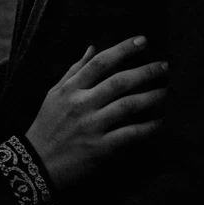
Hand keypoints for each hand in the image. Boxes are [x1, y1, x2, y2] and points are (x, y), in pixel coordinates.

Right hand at [24, 36, 167, 193]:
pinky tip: (159, 122)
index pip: (100, 62)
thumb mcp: (55, 93)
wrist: (37, 163)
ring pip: (127, 106)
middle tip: (165, 66)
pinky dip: (146, 128)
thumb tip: (92, 47)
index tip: (142, 41)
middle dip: (145, 72)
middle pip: (118, 82)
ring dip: (150, 97)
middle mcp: (82, 103)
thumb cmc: (47, 124)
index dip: (122, 49)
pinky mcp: (100, 148)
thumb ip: (75, 70)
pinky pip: (129, 135)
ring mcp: (92, 126)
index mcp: (71, 88)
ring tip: (166, 91)